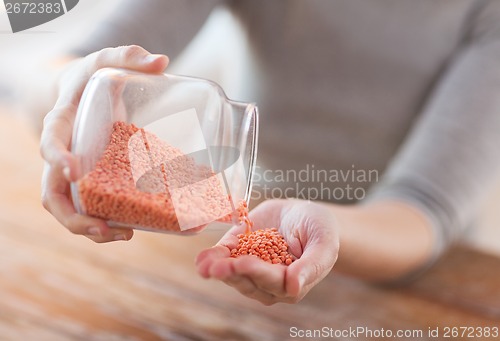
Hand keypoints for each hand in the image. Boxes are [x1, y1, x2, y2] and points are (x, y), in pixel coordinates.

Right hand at [40, 46, 168, 242]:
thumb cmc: (92, 78)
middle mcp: (62, 153)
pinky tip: (134, 225)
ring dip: (91, 227)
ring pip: (70, 208)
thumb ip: (129, 56)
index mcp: (62, 121)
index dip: (56, 156)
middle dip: (72, 215)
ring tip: (125, 234)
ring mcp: (75, 172)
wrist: (81, 92)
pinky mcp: (92, 180)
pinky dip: (108, 218)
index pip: (50, 139)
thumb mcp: (106, 60)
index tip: (72, 170)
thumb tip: (162, 61)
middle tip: (102, 227)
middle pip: (52, 192)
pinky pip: (92, 205)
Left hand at [196, 199, 338, 304]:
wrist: (303, 213)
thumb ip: (312, 266)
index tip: (245, 263)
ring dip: (218, 270)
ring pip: (233, 274)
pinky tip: (201, 260)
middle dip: (233, 273)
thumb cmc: (320, 230)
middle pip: (249, 281)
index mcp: (291, 283)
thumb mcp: (324, 244)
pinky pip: (223, 259)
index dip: (257, 272)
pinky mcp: (237, 252)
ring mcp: (250, 268)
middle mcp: (268, 282)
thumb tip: (294, 289)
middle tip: (219, 267)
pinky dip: (211, 260)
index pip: (273, 281)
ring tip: (205, 266)